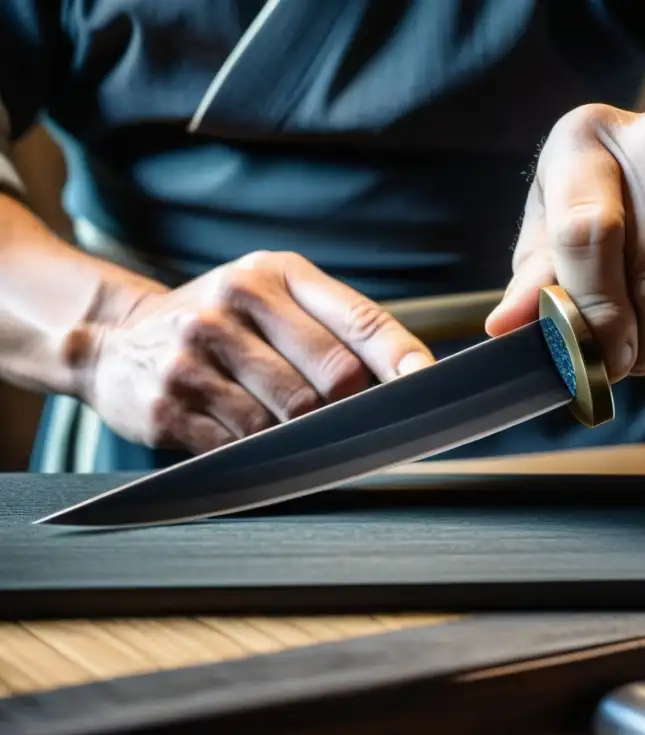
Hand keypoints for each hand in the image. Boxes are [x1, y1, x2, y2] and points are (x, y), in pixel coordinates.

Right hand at [78, 251, 433, 453]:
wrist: (116, 341)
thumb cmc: (221, 323)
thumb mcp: (269, 295)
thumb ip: (332, 326)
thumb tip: (406, 379)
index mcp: (272, 274)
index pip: (358, 320)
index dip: (401, 359)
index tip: (432, 386)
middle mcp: (232, 302)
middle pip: (332, 380)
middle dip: (346, 408)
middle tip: (336, 416)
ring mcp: (195, 353)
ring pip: (290, 420)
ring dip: (300, 435)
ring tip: (278, 420)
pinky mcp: (168, 404)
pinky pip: (244, 447)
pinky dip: (258, 453)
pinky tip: (242, 433)